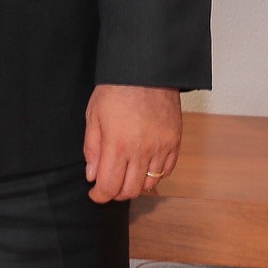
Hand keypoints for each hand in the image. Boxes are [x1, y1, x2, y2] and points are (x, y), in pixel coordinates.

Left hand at [84, 84, 180, 203]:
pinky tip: (143, 168)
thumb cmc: (116, 90)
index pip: (109, 186)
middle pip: (131, 190)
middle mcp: (142, 151)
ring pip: (150, 184)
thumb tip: (92, 175)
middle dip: (116, 193)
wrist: (146, 72)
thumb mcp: (93, 116)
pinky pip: (166, 171)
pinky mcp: (174, 143)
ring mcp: (161, 148)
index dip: (100, 196)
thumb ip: (92, 149)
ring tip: (125, 176)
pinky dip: (154, 176)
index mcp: (118, 145)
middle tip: (108, 186)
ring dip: (135, 186)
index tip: (95, 195)